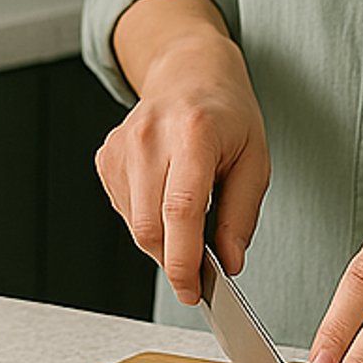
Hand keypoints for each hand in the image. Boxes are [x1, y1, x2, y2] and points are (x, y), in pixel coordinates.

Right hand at [97, 0, 269, 304]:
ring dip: (163, 240)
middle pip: (151, 226)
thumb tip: (229, 263)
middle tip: (200, 266)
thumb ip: (242, 215)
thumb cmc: (226, 114)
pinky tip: (166, 197)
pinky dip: (147, 220)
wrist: (189, 72)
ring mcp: (122, 144)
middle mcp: (150, 135)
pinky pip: (125, 210)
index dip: (185, 261)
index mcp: (193, 133)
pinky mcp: (106, 156)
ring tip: (189, 215)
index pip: (180, 210)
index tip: (193, 290)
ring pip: (135, 224)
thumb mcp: (256, 159)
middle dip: (175, 260)